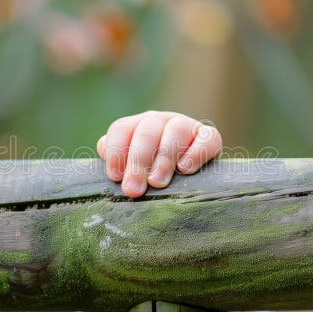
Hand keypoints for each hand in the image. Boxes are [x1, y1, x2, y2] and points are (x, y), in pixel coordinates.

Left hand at [96, 111, 222, 197]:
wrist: (194, 174)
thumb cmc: (153, 173)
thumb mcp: (132, 166)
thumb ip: (116, 157)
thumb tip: (102, 147)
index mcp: (137, 126)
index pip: (121, 129)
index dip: (116, 152)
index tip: (115, 177)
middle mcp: (160, 121)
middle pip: (146, 132)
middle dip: (137, 162)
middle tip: (133, 190)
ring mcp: (186, 125)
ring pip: (174, 132)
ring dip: (164, 158)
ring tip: (157, 183)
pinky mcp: (210, 137)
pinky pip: (206, 138)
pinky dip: (196, 152)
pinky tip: (185, 169)